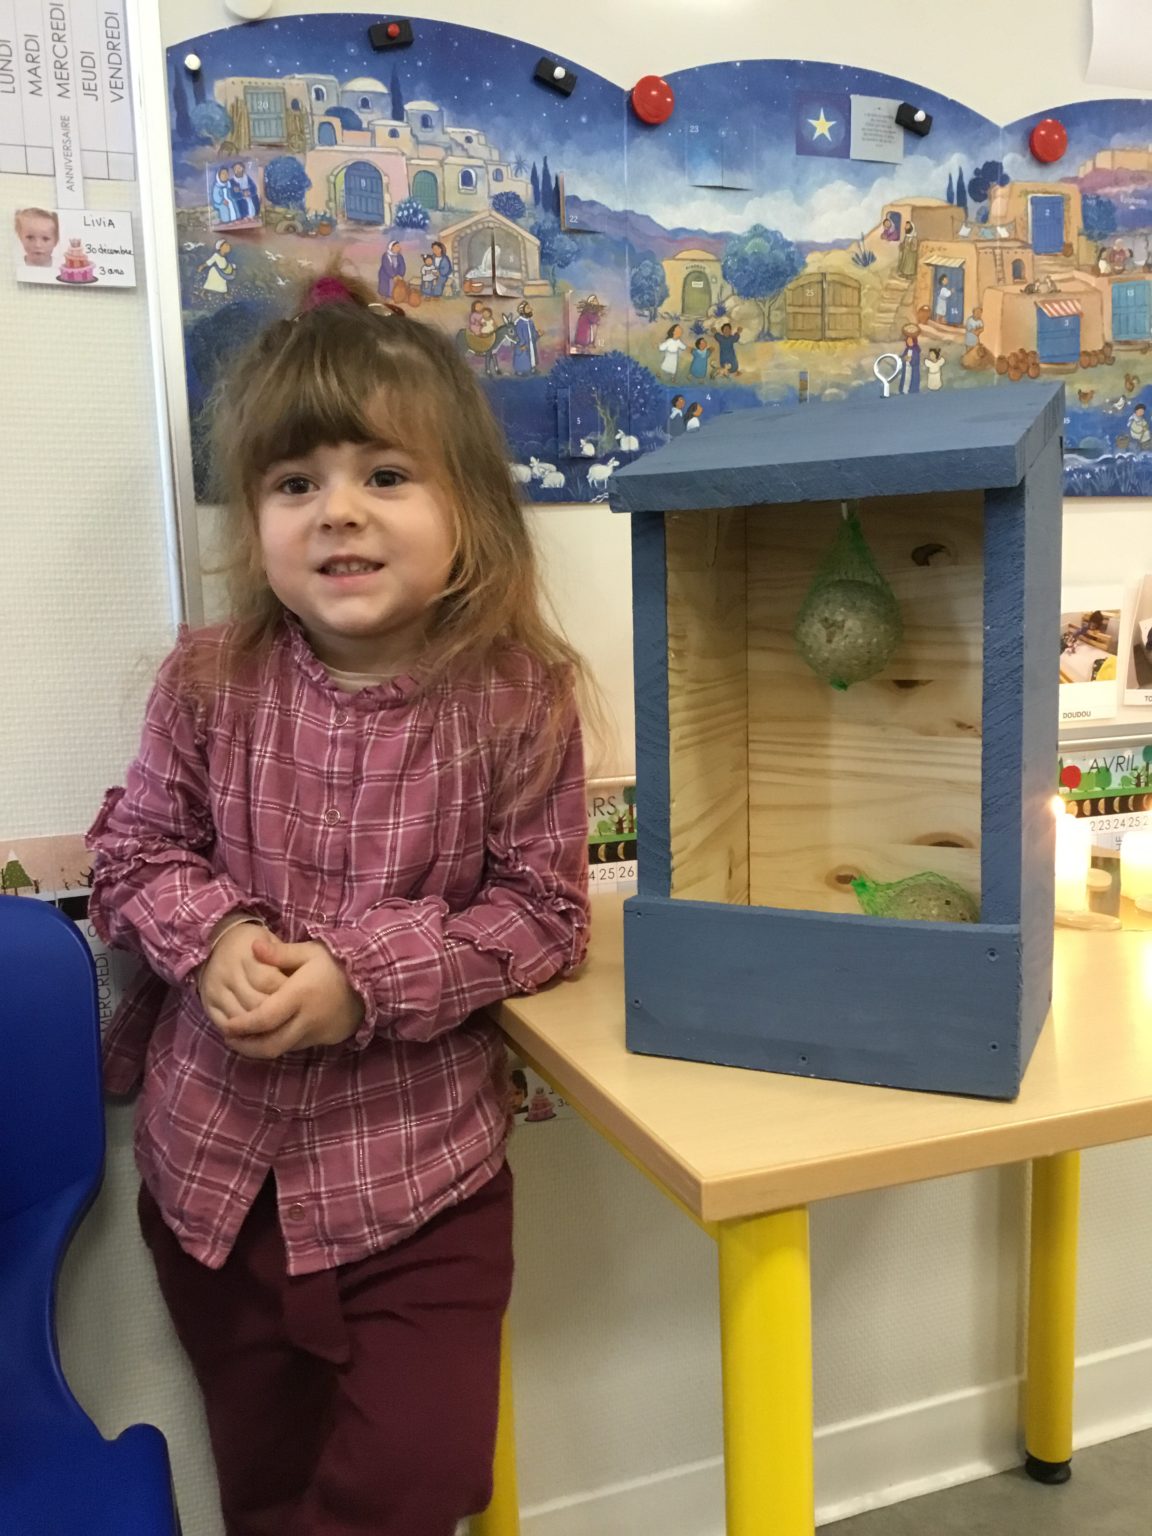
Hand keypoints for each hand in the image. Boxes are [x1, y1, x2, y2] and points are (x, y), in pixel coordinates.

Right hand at [198, 921, 285, 1030]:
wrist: (220, 941)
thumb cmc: (254, 942)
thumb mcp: (272, 939)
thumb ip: (284, 955)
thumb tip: (294, 976)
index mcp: (246, 953)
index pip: (268, 981)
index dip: (287, 994)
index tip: (302, 1001)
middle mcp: (227, 972)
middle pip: (255, 1003)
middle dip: (277, 1015)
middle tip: (295, 1020)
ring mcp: (214, 990)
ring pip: (240, 1018)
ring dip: (260, 1029)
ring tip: (281, 1031)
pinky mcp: (208, 1004)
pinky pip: (225, 1025)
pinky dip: (242, 1035)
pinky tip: (259, 1037)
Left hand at [215, 935, 364, 1059]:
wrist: (374, 981)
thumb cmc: (338, 963)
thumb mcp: (310, 951)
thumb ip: (280, 952)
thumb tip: (253, 947)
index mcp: (299, 995)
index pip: (264, 1018)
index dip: (242, 1025)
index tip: (226, 1026)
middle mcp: (307, 1018)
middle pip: (271, 1044)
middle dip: (246, 1046)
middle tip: (230, 1040)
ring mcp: (317, 1032)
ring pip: (283, 1049)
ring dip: (261, 1048)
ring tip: (245, 1039)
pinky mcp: (325, 1039)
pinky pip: (297, 1045)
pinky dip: (281, 1042)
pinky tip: (271, 1034)